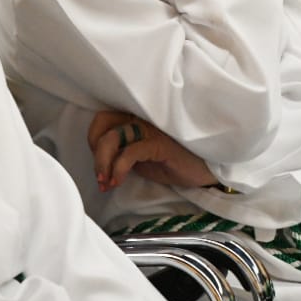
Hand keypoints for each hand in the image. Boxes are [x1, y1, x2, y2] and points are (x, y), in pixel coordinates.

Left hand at [87, 111, 215, 191]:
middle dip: (95, 150)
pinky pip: (130, 152)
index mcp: (136, 118)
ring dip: (102, 163)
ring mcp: (150, 128)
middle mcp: (141, 117)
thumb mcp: (143, 156)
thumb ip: (124, 151)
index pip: (103, 118)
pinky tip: (118, 182)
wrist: (206, 169)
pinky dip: (118, 169)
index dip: (94, 139)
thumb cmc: (175, 161)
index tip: (99, 165)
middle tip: (100, 176)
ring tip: (106, 183)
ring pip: (112, 137)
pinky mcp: (159, 143)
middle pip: (102, 121)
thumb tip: (101, 164)